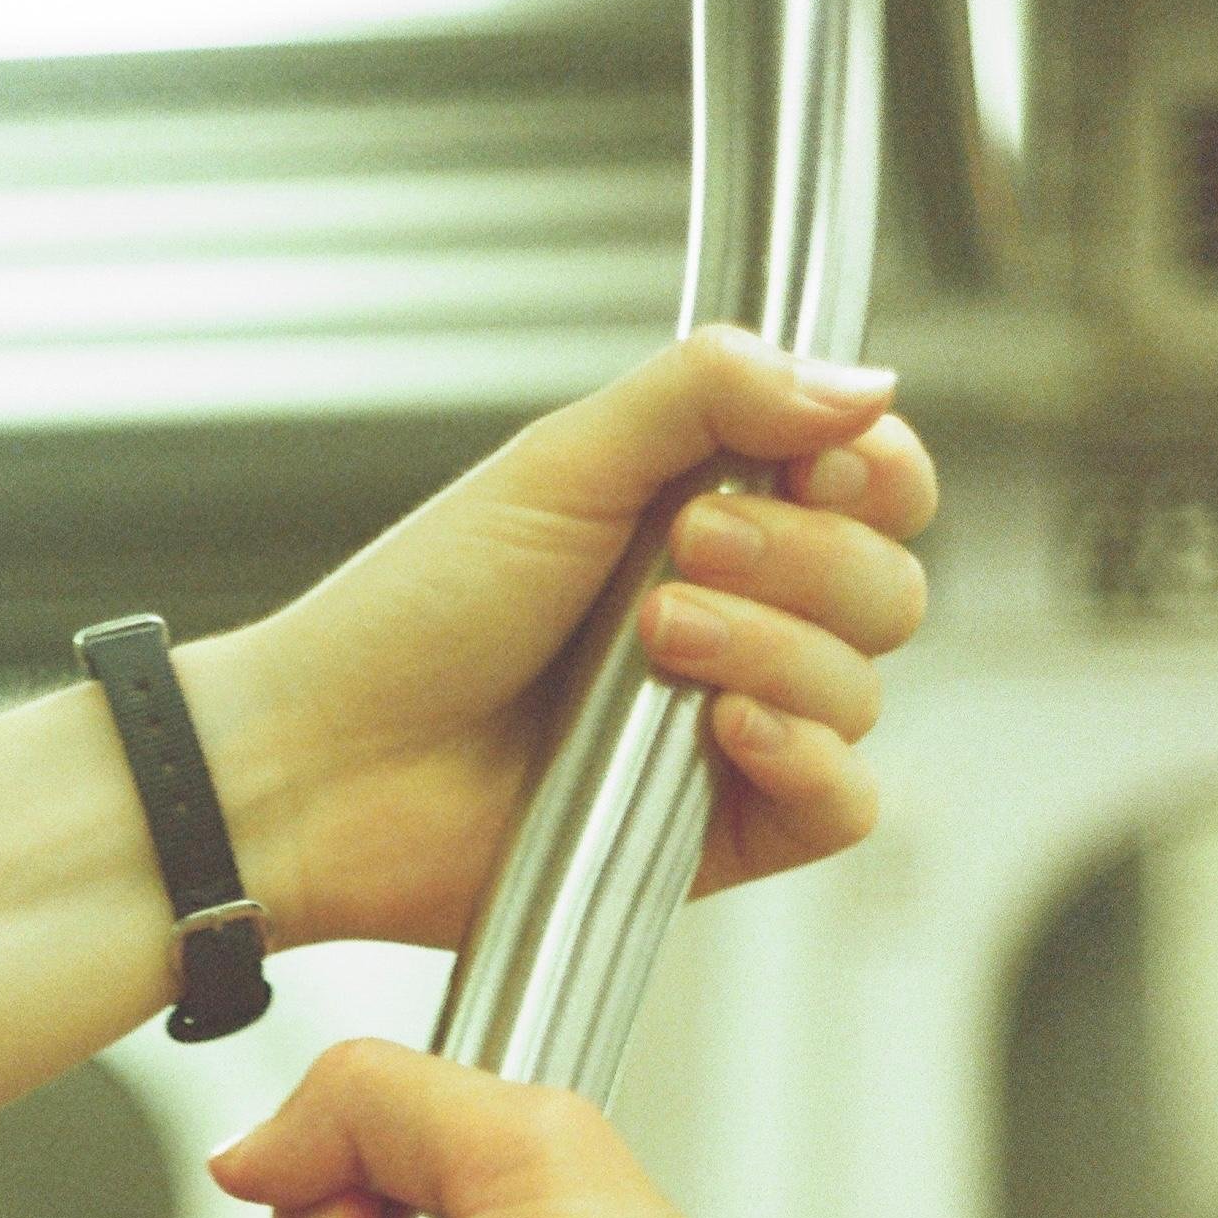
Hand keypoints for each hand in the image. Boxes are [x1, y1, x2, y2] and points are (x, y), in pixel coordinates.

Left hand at [194, 325, 933, 951]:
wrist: (330, 764)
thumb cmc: (414, 615)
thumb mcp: (562, 462)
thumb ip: (714, 394)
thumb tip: (866, 381)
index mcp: (710, 518)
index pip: (874, 484)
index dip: (874, 468)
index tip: (812, 459)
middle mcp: (738, 625)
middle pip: (887, 587)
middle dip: (803, 558)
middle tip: (684, 553)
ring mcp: (731, 734)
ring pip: (864, 690)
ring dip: (775, 649)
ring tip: (656, 642)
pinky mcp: (716, 837)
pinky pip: (844, 808)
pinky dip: (808, 760)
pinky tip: (724, 731)